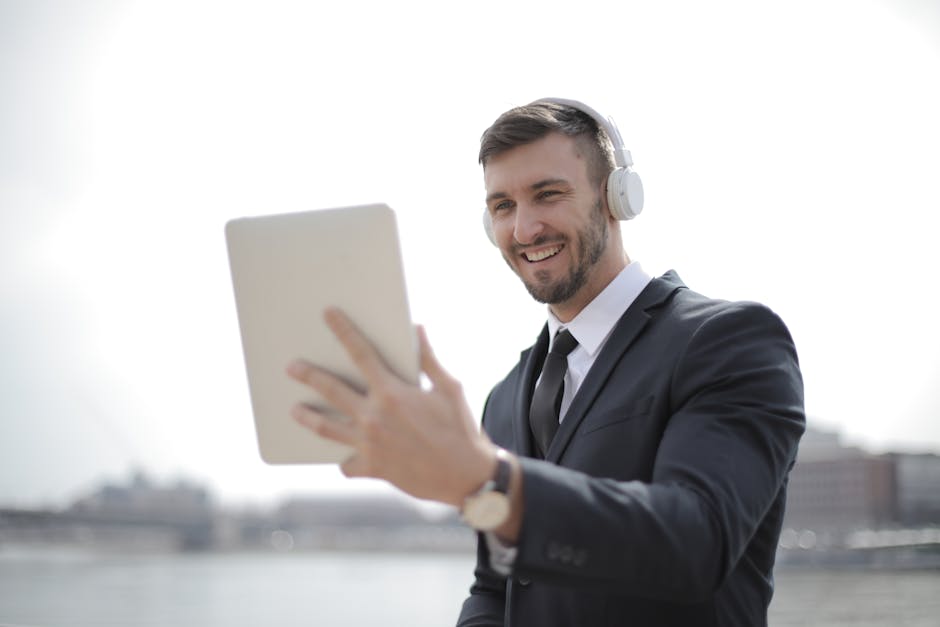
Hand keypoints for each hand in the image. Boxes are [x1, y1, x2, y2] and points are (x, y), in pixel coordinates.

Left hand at [287, 307, 496, 505]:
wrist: (466, 476)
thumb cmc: (461, 429)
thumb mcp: (449, 388)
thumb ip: (427, 359)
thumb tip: (416, 328)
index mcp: (392, 392)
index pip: (361, 353)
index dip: (343, 331)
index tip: (329, 315)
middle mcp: (374, 417)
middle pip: (331, 390)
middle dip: (309, 375)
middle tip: (291, 367)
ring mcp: (369, 444)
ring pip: (327, 427)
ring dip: (307, 417)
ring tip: (294, 410)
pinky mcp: (373, 468)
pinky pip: (348, 462)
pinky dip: (344, 458)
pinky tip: (341, 455)